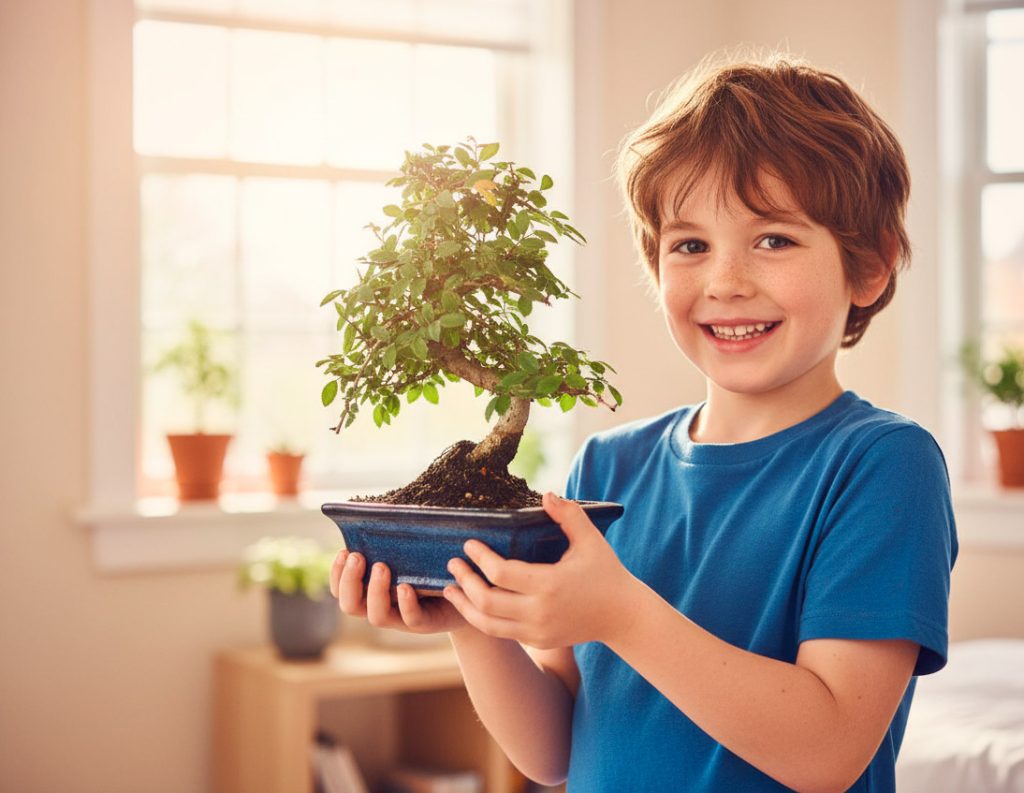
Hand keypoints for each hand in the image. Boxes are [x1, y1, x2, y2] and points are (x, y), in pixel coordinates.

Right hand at [331, 549, 468, 634]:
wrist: (467, 593)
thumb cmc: (433, 567)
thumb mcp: (411, 552)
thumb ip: (394, 541)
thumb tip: (383, 508)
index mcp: (372, 589)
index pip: (342, 589)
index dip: (337, 574)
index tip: (344, 551)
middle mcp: (383, 605)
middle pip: (350, 605)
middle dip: (348, 581)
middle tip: (357, 557)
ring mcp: (402, 617)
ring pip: (376, 616)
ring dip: (374, 591)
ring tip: (382, 567)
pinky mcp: (426, 622)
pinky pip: (410, 619)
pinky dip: (406, 603)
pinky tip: (407, 586)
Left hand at [443, 492, 637, 648]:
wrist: (623, 616)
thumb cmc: (607, 573)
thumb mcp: (591, 540)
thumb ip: (568, 515)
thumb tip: (546, 494)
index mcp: (550, 585)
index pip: (501, 573)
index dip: (480, 558)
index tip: (468, 544)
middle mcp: (539, 613)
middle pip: (487, 602)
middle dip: (465, 582)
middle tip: (452, 564)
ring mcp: (537, 631)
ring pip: (488, 624)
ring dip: (465, 606)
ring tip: (449, 589)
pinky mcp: (537, 641)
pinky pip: (502, 632)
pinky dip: (483, 618)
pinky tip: (472, 604)